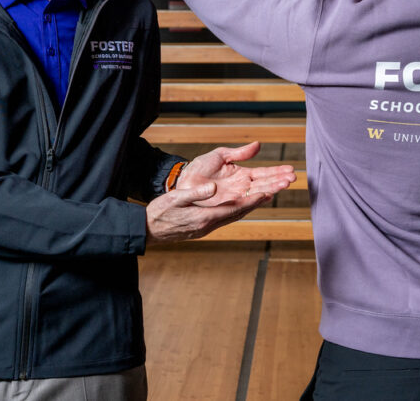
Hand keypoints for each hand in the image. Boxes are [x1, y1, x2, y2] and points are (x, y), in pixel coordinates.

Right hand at [145, 183, 270, 242]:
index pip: (234, 208)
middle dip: (255, 203)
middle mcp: (209, 225)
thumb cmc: (159, 213)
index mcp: (204, 217)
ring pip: (232, 217)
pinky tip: (239, 206)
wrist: (147, 231)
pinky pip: (224, 219)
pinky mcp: (202, 229)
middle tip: (272, 193)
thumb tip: (214, 187)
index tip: (267, 193)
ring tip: (261, 198)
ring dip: (247, 208)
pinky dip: (236, 211)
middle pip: (238, 214)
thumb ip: (196, 193)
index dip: (252, 201)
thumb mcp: (176, 198)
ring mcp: (205, 228)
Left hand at [176, 141, 295, 206]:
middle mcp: (242, 187)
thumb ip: (239, 153)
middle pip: (265, 183)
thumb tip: (258, 145)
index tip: (290, 169)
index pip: (263, 173)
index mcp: (242, 174)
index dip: (277, 171)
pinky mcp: (228, 205)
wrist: (183, 181)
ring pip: (258, 193)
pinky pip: (245, 202)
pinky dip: (256, 199)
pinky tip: (267, 194)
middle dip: (279, 180)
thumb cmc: (199, 168)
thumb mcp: (220, 155)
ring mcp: (236, 197)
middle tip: (293, 177)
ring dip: (272, 188)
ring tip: (285, 183)